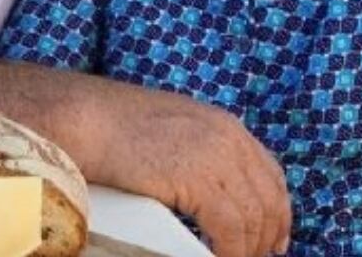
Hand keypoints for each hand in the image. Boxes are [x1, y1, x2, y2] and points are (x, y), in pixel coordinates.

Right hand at [77, 84, 291, 256]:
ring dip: (246, 249)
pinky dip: (229, 252)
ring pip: (252, 218)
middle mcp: (227, 137)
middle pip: (268, 198)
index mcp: (223, 125)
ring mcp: (215, 155)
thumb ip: (197, 153)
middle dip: (265, 236)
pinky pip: (229, 228)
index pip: (270, 173)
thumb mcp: (171, 131)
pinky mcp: (197, 178)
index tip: (274, 240)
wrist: (84, 118)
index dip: (277, 211)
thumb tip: (208, 192)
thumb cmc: (112, 127)